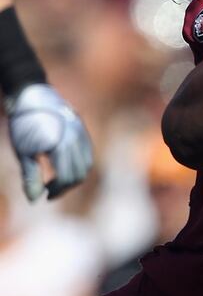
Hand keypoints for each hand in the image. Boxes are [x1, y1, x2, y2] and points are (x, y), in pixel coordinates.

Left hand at [6, 83, 93, 200]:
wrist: (31, 94)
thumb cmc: (22, 125)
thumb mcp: (23, 153)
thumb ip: (30, 177)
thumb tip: (34, 201)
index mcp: (60, 146)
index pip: (67, 178)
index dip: (57, 191)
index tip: (45, 196)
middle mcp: (76, 140)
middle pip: (80, 173)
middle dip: (66, 186)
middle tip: (50, 191)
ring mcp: (82, 133)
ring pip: (87, 163)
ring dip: (75, 176)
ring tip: (58, 180)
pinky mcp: (83, 129)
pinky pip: (88, 152)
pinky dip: (80, 163)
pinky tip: (65, 165)